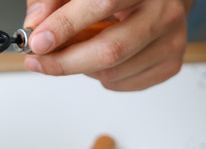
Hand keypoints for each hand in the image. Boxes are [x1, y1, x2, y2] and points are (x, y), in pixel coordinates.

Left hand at [23, 0, 193, 90]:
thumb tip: (35, 24)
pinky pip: (120, 84)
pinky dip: (100, 76)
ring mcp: (171, 40)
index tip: (38, 42)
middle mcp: (163, 11)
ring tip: (78, 48)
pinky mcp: (170, 65)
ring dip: (82, 68)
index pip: (101, 3)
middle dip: (65, 62)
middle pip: (110, 49)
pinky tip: (102, 56)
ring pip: (112, 72)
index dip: (65, 26)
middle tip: (38, 62)